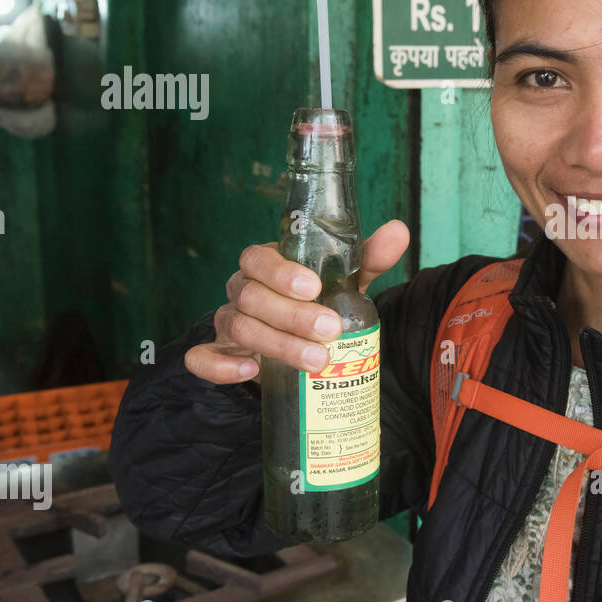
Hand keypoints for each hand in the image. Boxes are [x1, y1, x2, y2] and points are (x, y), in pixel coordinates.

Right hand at [184, 220, 410, 385]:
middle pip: (252, 296)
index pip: (258, 258)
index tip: (313, 287)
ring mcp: (228, 322)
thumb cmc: (320, 300)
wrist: (297, 338)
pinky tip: (249, 370)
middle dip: (292, 315)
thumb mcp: (345, 280)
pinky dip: (220, 366)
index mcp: (266, 265)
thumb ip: (367, 258)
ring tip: (317, 361)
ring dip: (277, 345)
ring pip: (239, 327)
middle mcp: (242, 290)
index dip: (281, 272)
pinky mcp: (221, 354)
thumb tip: (399, 231)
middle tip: (330, 331)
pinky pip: (203, 358)